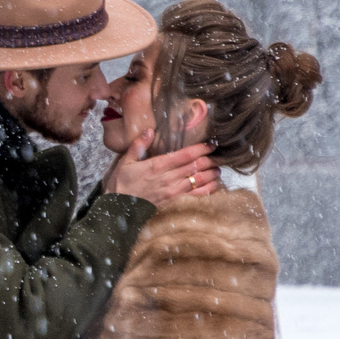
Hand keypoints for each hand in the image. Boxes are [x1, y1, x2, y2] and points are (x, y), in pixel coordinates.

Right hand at [101, 125, 217, 204]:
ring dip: (212, 173)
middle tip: (218, 155)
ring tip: (217, 168)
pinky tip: (214, 184)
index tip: (210, 144)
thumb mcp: (125, 162)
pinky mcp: (176, 201)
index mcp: (158, 165)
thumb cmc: (122, 184)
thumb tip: (149, 131)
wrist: (120, 207)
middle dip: (210, 159)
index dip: (201, 148)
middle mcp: (169, 177)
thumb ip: (138, 146)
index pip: (185, 155)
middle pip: (196, 165)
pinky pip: (197, 194)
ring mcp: (174, 190)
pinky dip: (209, 188)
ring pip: (200, 179)